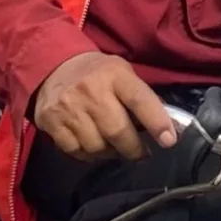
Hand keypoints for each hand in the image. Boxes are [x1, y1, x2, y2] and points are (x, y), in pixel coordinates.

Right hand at [32, 52, 175, 161]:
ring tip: (114, 146)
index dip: (157, 121)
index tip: (169, 140)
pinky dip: (89, 155)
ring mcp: (69, 107)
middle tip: (141, 152)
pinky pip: (76, 151)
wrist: (53, 66)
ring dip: (110, 153)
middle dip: (134, 149)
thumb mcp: (122, 72)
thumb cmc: (97, 73)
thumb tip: (166, 127)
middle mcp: (90, 90)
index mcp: (114, 74)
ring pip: (97, 147)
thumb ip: (141, 96)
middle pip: (118, 131)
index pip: (140, 99)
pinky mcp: (51, 122)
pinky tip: (93, 145)